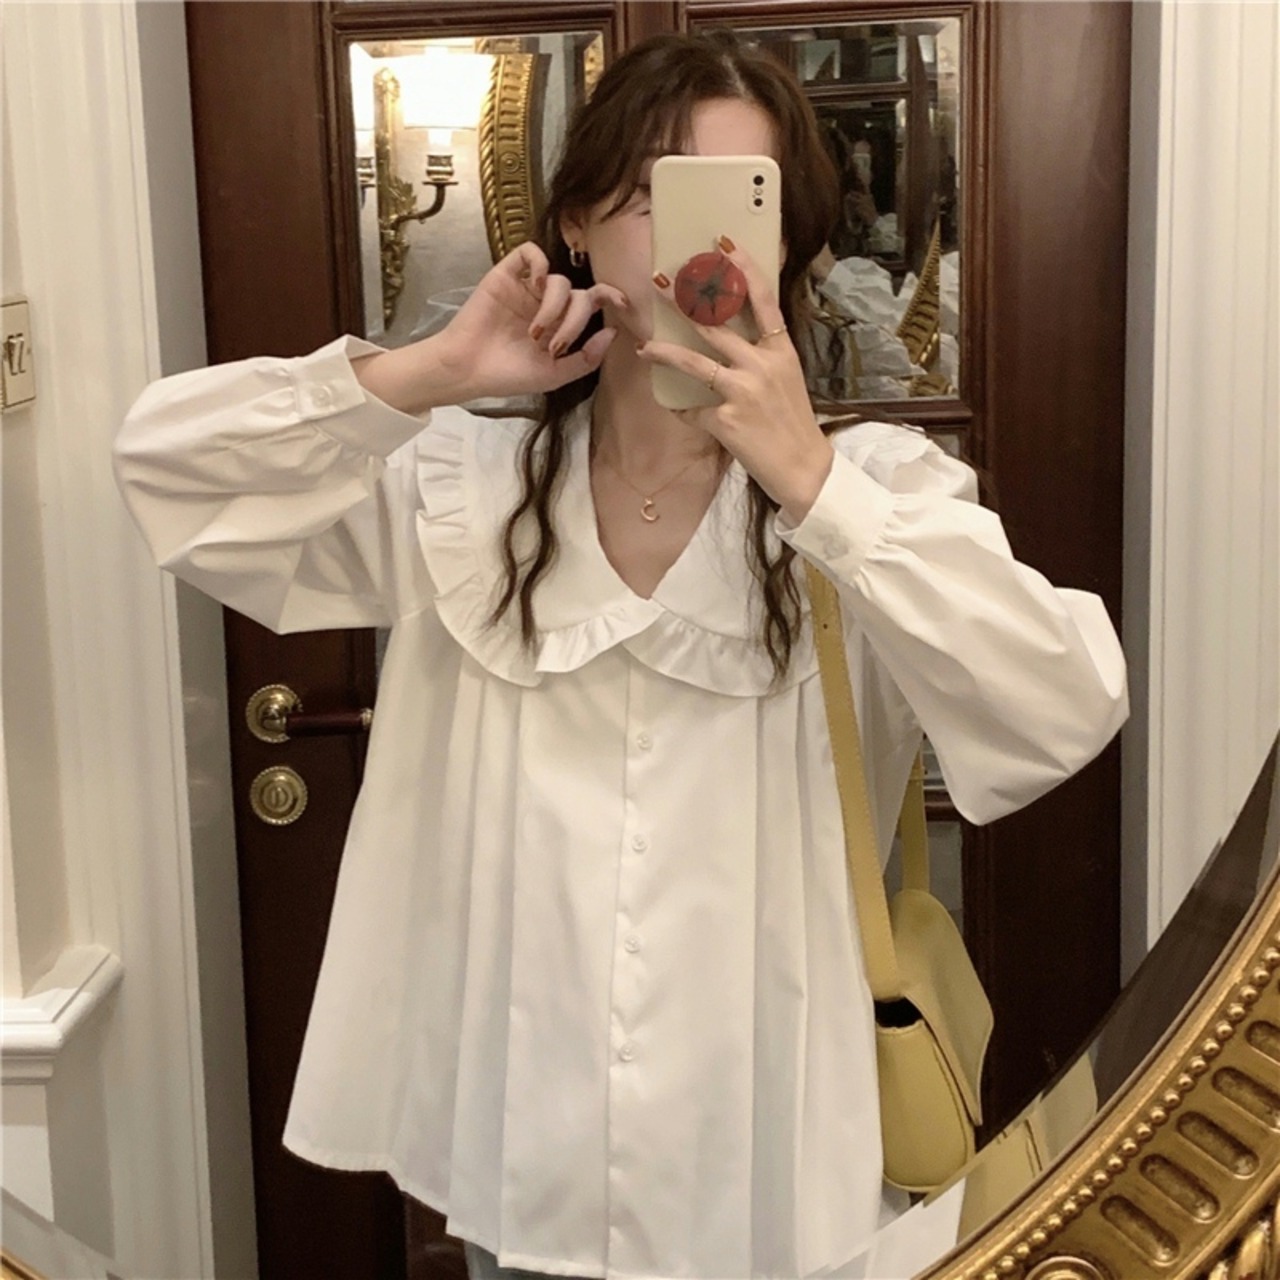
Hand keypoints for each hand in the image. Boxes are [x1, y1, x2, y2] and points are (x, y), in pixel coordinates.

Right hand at [435, 241, 625, 399]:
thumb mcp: (554, 376)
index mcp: (561, 325)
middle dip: (575, 320)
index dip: (610, 298)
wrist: (468, 369)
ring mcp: (527, 289)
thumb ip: (586, 358)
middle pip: (580, 294)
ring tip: (535, 333)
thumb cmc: (508, 375)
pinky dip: (539, 265)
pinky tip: (533, 286)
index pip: (592, 303)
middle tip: (555, 344)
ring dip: (554, 308)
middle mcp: (547, 305)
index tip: (623, 304)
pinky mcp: (506, 275)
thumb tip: (613, 332)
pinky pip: (530, 253)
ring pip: (559, 280)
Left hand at [638, 236, 833, 523]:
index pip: (761, 299)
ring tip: (644, 346)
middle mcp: (761, 364)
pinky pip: (692, 410)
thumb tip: (728, 335)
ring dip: (664, 351)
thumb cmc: (793, 422)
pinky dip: (682, 410)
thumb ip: (762, 354)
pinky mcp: (726, 420)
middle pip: (715, 323)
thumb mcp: (786, 378)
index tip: (722, 244)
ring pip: (694, 362)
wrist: (803, 468)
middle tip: (660, 281)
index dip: (742, 269)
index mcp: (780, 350)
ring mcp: (743, 391)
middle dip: (683, 300)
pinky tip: (677, 409)